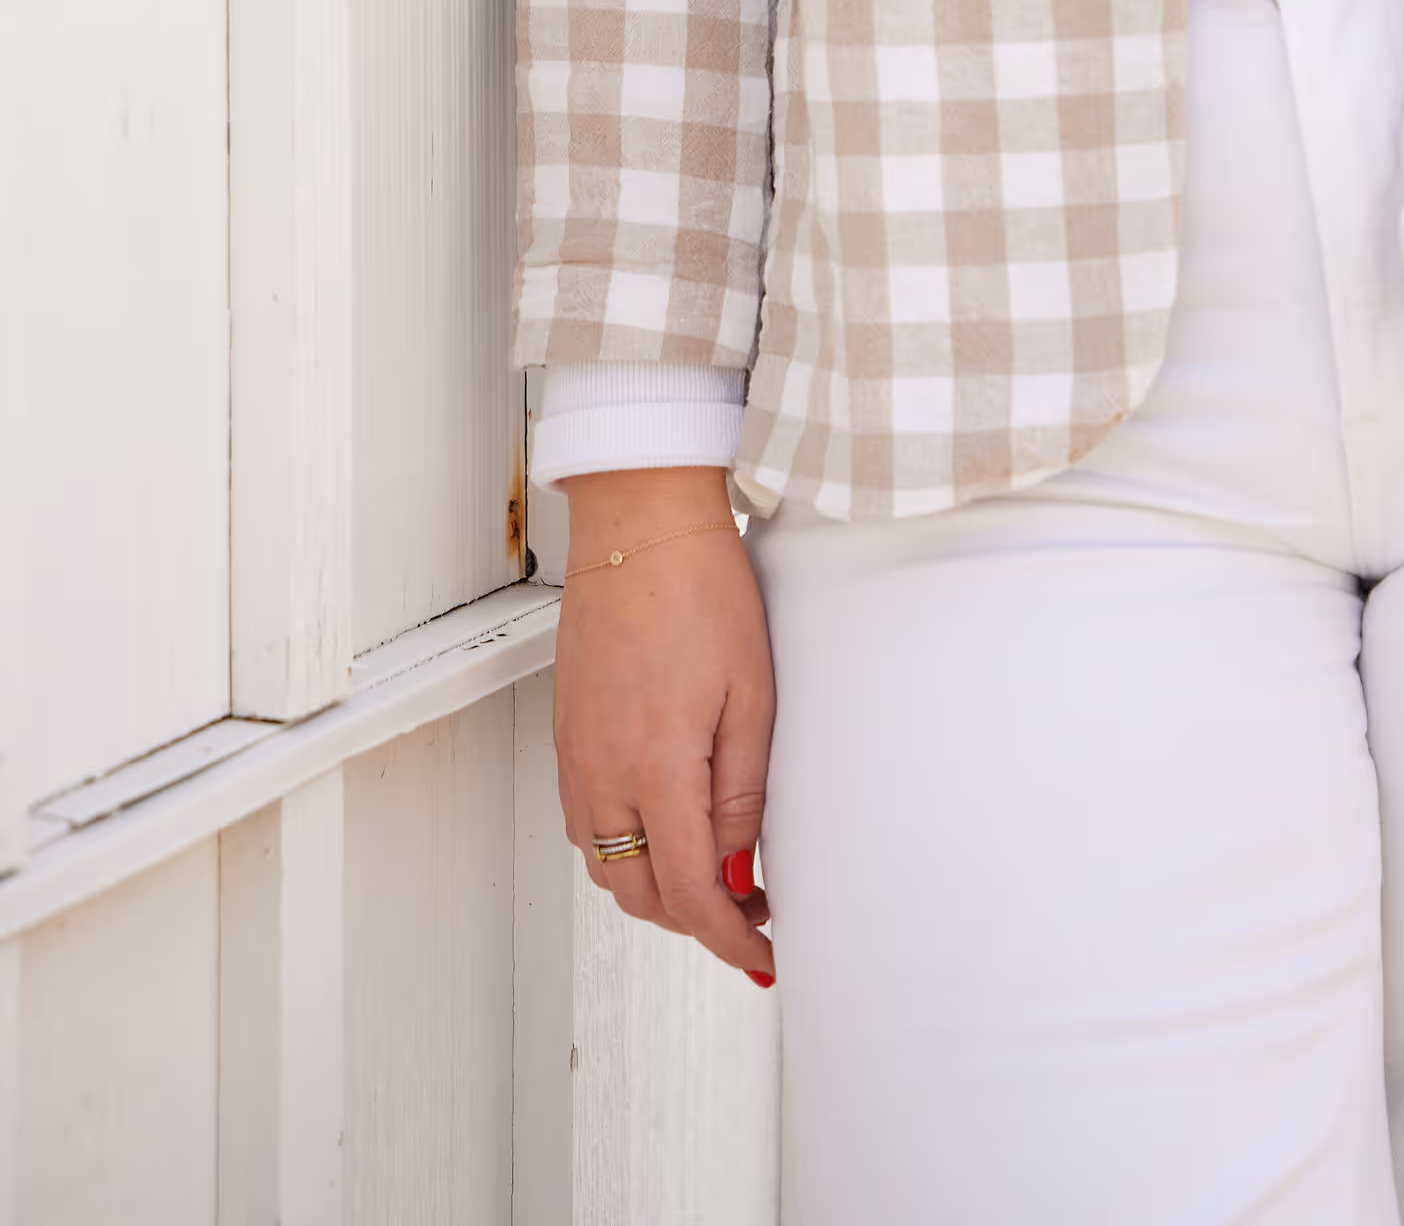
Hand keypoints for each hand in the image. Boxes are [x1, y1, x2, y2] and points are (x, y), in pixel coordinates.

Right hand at [552, 464, 777, 982]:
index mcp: (656, 767)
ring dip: (658, 889)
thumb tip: (740, 871)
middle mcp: (603, 773)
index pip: (691, 893)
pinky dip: (625, 847)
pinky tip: (667, 826)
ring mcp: (577, 755)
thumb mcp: (752, 696)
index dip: (730, 939)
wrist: (641, 523)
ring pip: (608, 866)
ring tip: (716, 873)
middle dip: (696, 921)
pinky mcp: (567, 734)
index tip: (764, 954)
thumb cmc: (703, 590)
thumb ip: (743, 794)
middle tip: (752, 912)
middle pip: (641, 895)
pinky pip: (588, 824)